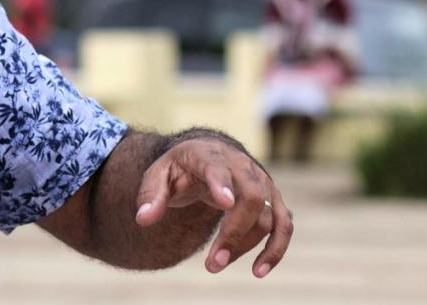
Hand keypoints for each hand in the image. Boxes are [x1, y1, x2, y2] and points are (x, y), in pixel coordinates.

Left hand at [134, 138, 292, 277]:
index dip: (222, 185)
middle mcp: (242, 166)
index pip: (218, 168)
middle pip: (251, 198)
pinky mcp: (273, 199)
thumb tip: (143, 219)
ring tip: (217, 266)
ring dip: (247, 246)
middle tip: (211, 263)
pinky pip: (283, 226)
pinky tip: (258, 270)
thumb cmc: (181, 167)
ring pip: (268, 216)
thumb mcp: (158, 174)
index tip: (225, 203)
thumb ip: (150, 195)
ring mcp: (262, 182)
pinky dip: (275, 248)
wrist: (208, 156)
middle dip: (234, 233)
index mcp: (209, 155)